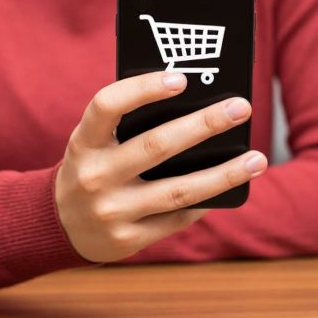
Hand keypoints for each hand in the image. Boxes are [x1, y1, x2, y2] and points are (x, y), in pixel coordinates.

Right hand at [54, 70, 266, 262]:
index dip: (143, 88)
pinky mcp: (128, 239)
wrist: (59, 226)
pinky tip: (231, 186)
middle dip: (204, 125)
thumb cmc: (93, 166)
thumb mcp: (95, 142)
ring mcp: (111, 211)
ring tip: (258, 159)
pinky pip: (177, 217)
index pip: (108, 106)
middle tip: (242, 108)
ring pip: (179, 190)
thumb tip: (198, 103)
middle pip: (157, 146)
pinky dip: (207, 201)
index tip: (181, 78)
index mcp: (83, 142)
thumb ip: (129, 124)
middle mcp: (95, 176)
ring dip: (224, 174)